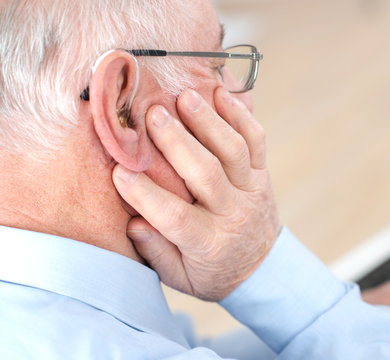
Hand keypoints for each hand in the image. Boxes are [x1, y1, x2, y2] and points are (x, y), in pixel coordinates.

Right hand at [112, 88, 280, 300]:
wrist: (262, 268)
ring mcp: (251, 189)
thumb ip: (157, 253)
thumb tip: (135, 223)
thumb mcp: (181, 277)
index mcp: (209, 243)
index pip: (176, 218)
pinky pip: (256, 140)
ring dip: (210, 122)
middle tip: (154, 116)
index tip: (120, 172)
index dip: (146, 196)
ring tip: (186, 97)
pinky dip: (241, 115)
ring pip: (234, 151)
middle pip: (207, 174)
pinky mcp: (261, 173)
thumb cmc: (213, 272)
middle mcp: (233, 213)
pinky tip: (220, 94)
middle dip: (179, 143)